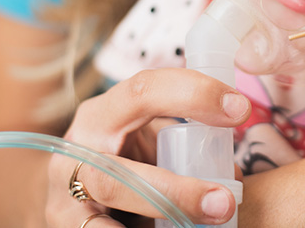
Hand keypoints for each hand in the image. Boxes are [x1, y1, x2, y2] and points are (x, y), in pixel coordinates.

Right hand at [45, 68, 249, 226]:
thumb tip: (234, 177)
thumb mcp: (148, 145)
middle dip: (176, 190)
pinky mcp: (64, 226)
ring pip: (110, 202)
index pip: (144, 90)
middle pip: (120, 171)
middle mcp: (78, 149)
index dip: (194, 95)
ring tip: (207, 222)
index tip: (240, 110)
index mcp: (103, 114)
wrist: (71, 191)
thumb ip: (184, 149)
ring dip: (161, 213)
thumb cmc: (124, 163)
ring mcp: (65, 192)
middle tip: (225, 202)